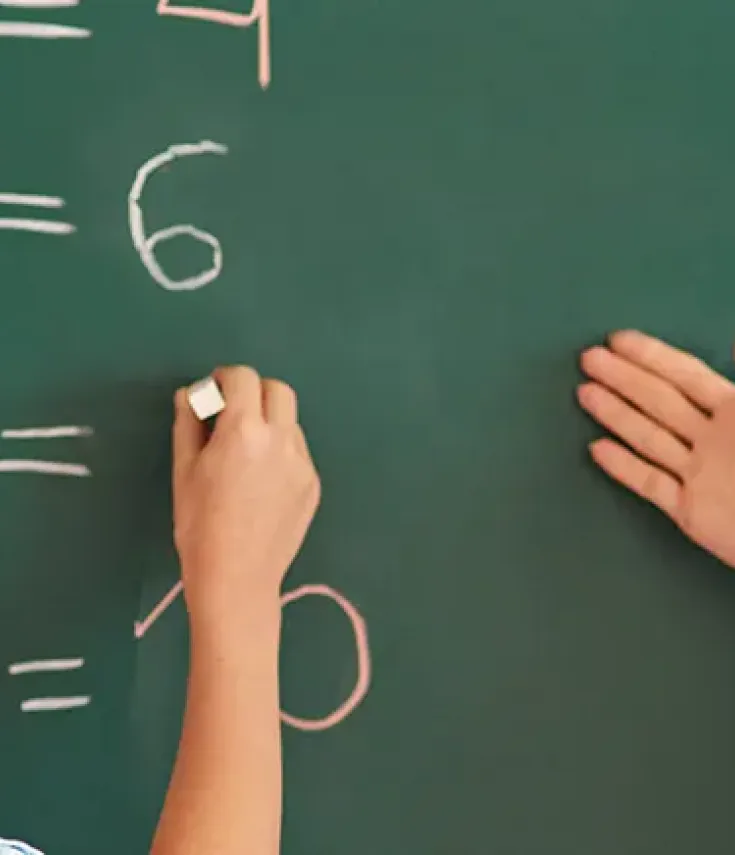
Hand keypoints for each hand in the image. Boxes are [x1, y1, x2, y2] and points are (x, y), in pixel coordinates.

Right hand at [172, 366, 320, 636]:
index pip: (244, 378)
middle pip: (278, 390)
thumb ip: (188, 424)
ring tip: (246, 454)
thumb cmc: (199, 526)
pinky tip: (261, 481)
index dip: (226, 378)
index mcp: (244, 430)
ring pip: (290, 422)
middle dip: (255, 392)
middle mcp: (281, 439)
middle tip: (233, 413)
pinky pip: (298, 452)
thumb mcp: (184, 471)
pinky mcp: (313, 484)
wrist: (237, 578)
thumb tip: (191, 394)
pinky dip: (281, 451)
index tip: (214, 392)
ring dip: (270, 422)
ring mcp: (303, 462)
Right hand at [578, 330, 734, 569]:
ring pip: (649, 438)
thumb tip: (734, 341)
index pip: (687, 376)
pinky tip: (596, 449)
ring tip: (584, 392)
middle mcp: (712, 439)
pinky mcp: (690, 512)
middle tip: (589, 359)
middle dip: (624, 378)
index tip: (617, 339)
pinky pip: (652, 486)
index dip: (653, 356)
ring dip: (616, 414)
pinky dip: (624, 468)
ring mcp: (698, 475)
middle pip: (660, 402)